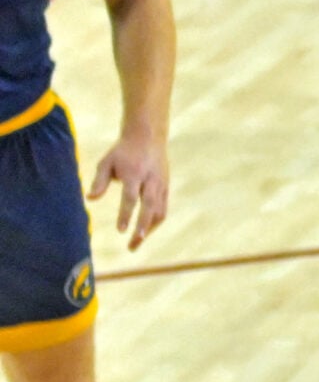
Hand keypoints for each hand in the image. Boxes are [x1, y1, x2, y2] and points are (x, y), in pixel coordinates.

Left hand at [89, 130, 168, 250]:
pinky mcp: (166, 186)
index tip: (120, 230)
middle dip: (143, 226)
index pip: (131, 197)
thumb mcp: (106, 162)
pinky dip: (155, 221)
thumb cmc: (123, 151)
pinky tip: (144, 231)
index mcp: (135, 173)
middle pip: (150, 206)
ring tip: (136, 243)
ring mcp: (161, 183)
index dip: (126, 214)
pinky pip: (163, 207)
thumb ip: (99, 181)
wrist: (148, 136)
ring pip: (160, 210)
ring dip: (150, 228)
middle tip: (133, 245)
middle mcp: (151, 179)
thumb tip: (90, 199)